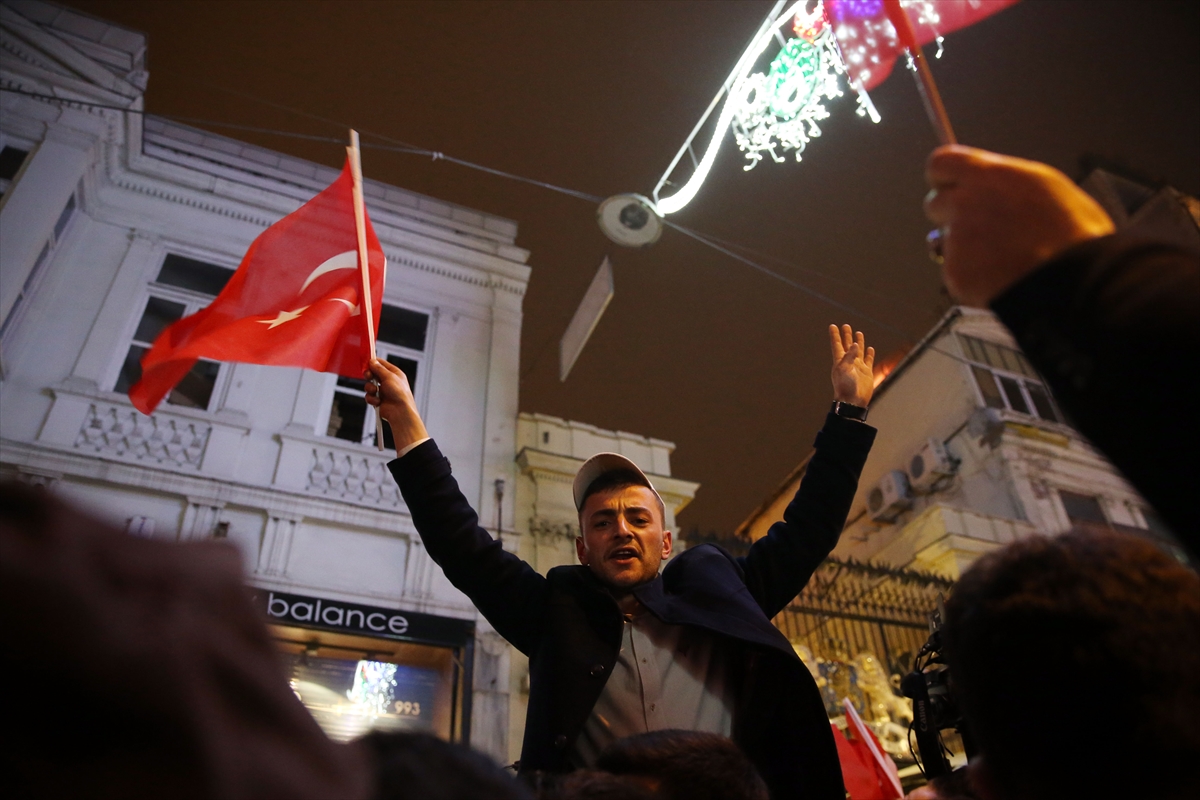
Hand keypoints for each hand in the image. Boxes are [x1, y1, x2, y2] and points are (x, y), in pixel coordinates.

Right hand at [364, 358, 428, 451]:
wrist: (400, 412)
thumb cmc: (400, 394)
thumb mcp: (389, 377)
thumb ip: (379, 368)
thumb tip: (372, 361)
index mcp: (394, 374)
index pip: (381, 364)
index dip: (373, 362)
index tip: (365, 362)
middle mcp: (388, 382)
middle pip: (373, 374)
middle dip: (369, 375)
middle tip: (368, 376)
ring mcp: (383, 391)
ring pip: (369, 385)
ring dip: (370, 388)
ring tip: (375, 392)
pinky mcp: (378, 400)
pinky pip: (369, 396)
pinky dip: (372, 399)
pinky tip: (378, 401)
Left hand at [829, 324, 874, 406]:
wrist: (853, 401)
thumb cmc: (845, 386)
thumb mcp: (844, 369)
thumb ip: (849, 356)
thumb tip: (855, 344)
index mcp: (840, 361)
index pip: (837, 344)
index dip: (835, 335)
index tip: (832, 326)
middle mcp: (849, 362)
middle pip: (848, 345)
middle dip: (847, 335)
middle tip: (846, 326)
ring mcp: (858, 367)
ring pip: (858, 351)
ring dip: (858, 342)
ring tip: (858, 333)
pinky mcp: (866, 372)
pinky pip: (868, 360)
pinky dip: (869, 354)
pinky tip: (870, 348)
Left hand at [925, 145, 1114, 306]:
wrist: (1073, 281)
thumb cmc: (1073, 234)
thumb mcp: (1047, 188)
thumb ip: (1007, 184)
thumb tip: (991, 184)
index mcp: (990, 176)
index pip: (941, 163)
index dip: (943, 176)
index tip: (948, 185)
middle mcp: (966, 203)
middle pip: (934, 203)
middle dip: (949, 214)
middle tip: (976, 227)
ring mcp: (957, 239)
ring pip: (946, 240)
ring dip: (964, 247)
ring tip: (1003, 257)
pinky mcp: (954, 271)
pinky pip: (955, 271)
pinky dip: (971, 276)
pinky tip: (1001, 278)